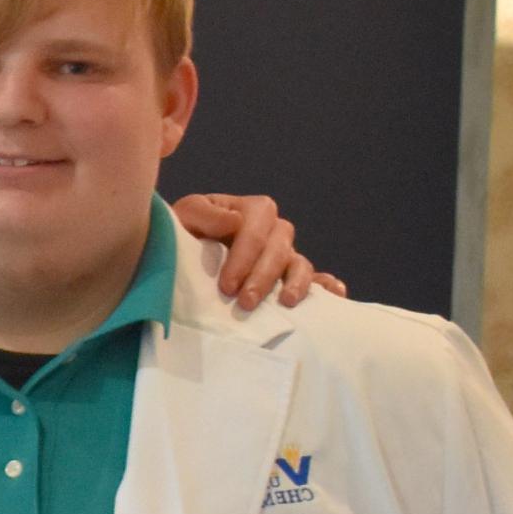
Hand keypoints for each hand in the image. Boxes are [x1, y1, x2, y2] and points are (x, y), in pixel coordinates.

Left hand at [171, 191, 343, 308]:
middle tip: (245, 302)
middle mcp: (272, 230)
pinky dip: (325, 285)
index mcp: (249, 210)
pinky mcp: (290, 276)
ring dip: (296, 282)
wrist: (179, 258)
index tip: (227, 284)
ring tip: (286, 303)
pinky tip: (333, 294)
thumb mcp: (184, 217)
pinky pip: (316, 278)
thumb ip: (203, 214)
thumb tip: (234, 221)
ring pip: (300, 263)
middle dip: (263, 277)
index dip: (244, 256)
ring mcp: (285, 253)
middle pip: (279, 248)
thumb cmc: (183, 235)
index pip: (256, 228)